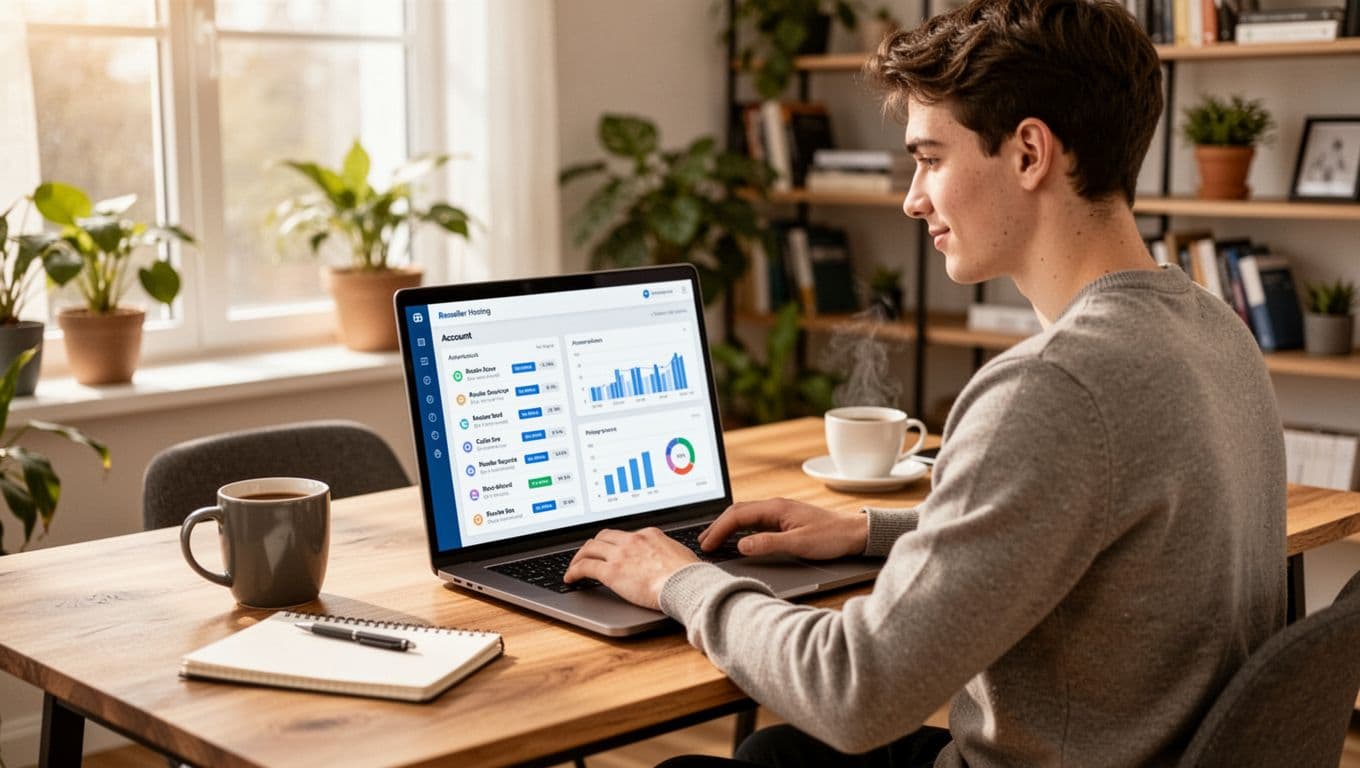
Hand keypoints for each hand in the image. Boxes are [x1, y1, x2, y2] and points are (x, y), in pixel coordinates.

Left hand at [563, 528, 699, 609]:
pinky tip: (571, 578)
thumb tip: (669, 561)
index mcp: (649, 534)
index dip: (613, 543)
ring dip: (579, 557)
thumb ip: (668, 554)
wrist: (686, 583)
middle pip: (603, 537)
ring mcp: (620, 554)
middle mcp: (632, 540)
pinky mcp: (612, 571)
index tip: (610, 551)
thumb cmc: (689, 575)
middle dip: (593, 546)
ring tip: (574, 567)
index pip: (624, 535)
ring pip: (590, 548)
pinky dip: (574, 571)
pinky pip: (585, 567)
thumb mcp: (680, 554)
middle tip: (587, 555)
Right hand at [699, 498, 867, 560]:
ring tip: (713, 540)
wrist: (855, 532)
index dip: (718, 530)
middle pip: (737, 512)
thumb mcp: (799, 544)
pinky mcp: (784, 519)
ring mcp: (779, 512)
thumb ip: (769, 544)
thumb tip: (741, 546)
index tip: (707, 545)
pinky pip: (754, 521)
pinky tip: (736, 539)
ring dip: (726, 527)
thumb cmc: (831, 537)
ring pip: (744, 516)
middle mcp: (775, 506)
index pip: (737, 515)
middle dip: (717, 526)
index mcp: (776, 508)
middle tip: (702, 543)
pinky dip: (739, 529)